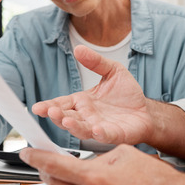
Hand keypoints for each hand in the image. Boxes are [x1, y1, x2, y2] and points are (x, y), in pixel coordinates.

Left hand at [20, 145, 184, 184]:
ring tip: (86, 177)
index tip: (26, 152)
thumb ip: (96, 156)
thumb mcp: (123, 153)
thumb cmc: (156, 179)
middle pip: (54, 184)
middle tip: (48, 162)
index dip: (35, 157)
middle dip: (48, 172)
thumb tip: (81, 159)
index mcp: (94, 177)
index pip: (52, 165)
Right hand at [32, 45, 154, 145]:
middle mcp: (87, 117)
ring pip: (81, 130)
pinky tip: (95, 129)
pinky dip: (99, 133)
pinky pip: (105, 135)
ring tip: (67, 121)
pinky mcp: (115, 135)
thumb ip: (96, 62)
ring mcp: (99, 127)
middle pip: (67, 118)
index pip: (61, 104)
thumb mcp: (112, 71)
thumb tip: (79, 49)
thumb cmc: (127, 94)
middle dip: (57, 116)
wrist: (147, 110)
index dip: (48, 106)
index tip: (37, 108)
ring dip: (73, 127)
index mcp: (82, 102)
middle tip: (50, 112)